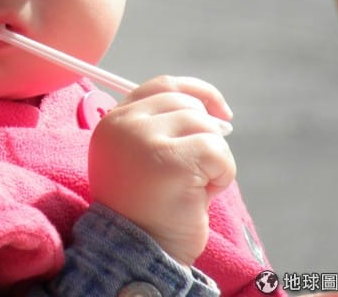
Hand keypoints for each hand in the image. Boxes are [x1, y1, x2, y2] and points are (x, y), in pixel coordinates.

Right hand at [88, 75, 234, 265]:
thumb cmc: (148, 208)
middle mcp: (123, 124)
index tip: (220, 112)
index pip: (163, 86)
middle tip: (201, 170)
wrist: (138, 251)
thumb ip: (164, 127)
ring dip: (214, 159)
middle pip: (187, 104)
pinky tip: (204, 194)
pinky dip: (223, 174)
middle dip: (206, 135)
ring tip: (196, 187)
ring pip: (204, 126)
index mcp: (114, 121)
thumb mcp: (144, 157)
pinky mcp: (169, 159)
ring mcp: (143, 139)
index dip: (198, 92)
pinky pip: (216, 151)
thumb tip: (216, 113)